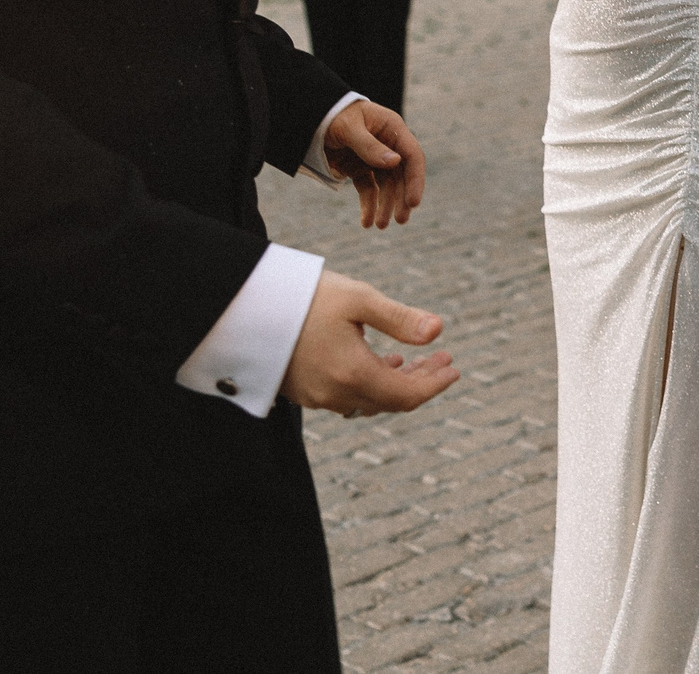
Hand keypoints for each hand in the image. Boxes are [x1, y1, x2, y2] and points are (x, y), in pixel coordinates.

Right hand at [280, 271, 458, 417]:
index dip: (435, 384)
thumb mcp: (358, 300)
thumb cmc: (304, 298)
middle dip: (420, 381)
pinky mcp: (301, 389)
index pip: (407, 396)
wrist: (243, 308)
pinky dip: (370, 382)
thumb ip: (400, 319)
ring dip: (395, 382)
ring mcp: (315, 396)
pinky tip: (379, 360)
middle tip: (442, 358)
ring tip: (414, 358)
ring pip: (368, 400)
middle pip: (390, 400)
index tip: (454, 368)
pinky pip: (346, 396)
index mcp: (353, 375)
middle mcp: (334, 394)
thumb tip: (438, 330)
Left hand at [323, 99, 427, 228]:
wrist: (312, 118)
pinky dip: (369, 205)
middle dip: (402, 198)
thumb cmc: (335, 116)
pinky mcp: (360, 169)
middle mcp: (389, 146)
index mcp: (393, 130)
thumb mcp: (350, 128)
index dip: (416, 179)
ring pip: (387, 186)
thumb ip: (370, 146)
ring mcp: (375, 158)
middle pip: (402, 175)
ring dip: (386, 205)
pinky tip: (367, 222)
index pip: (412, 156)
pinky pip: (368, 189)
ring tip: (381, 225)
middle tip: (401, 219)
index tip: (413, 202)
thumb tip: (395, 163)